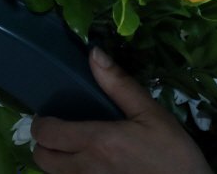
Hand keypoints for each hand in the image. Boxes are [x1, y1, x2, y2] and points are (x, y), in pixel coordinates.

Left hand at [30, 49, 210, 173]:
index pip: (47, 133)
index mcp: (97, 141)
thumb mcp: (151, 113)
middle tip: (61, 131)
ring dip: (57, 161)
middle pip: (42, 158)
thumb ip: (119, 84)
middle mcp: (86, 168)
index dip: (42, 122)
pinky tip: (91, 166)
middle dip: (44, 143)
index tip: (51, 114)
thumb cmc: (174, 152)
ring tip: (74, 148)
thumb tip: (94, 53)